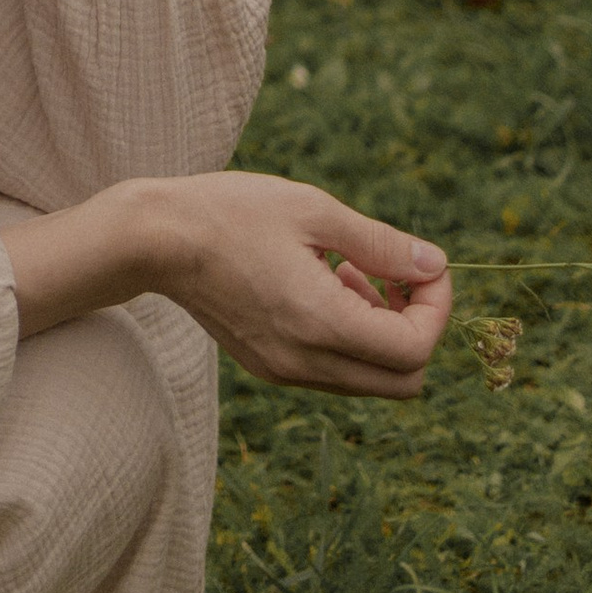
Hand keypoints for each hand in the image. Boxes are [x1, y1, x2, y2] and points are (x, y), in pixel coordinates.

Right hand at [1, 168, 451, 397]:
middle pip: (403, 381)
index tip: (423, 264)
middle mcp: (305, 362)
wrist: (154, 238)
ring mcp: (284, 371)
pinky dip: (350, 337)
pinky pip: (334, 371)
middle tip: (395, 274)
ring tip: (352, 270)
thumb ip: (382, 244)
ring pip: (370, 380)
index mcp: (321, 323)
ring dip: (383, 332)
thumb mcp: (314, 211)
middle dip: (417, 327)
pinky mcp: (268, 366)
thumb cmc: (232, 212)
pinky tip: (324, 283)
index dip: (437, 308)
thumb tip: (436, 265)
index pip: (415, 350)